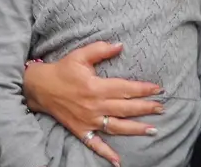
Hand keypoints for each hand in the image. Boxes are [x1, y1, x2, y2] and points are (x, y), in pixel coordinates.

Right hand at [24, 43, 163, 166]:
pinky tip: (118, 161)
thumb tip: (120, 45)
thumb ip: (100, 50)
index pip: (125, 89)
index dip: (143, 89)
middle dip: (146, 108)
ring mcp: (89, 120)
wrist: (39, 87)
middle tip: (161, 108)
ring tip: (153, 129)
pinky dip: (107, 153)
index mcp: (96, 87)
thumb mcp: (79, 56)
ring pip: (118, 127)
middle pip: (126, 108)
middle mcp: (95, 105)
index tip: (158, 89)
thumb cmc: (61, 70)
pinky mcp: (82, 130)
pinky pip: (96, 144)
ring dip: (136, 129)